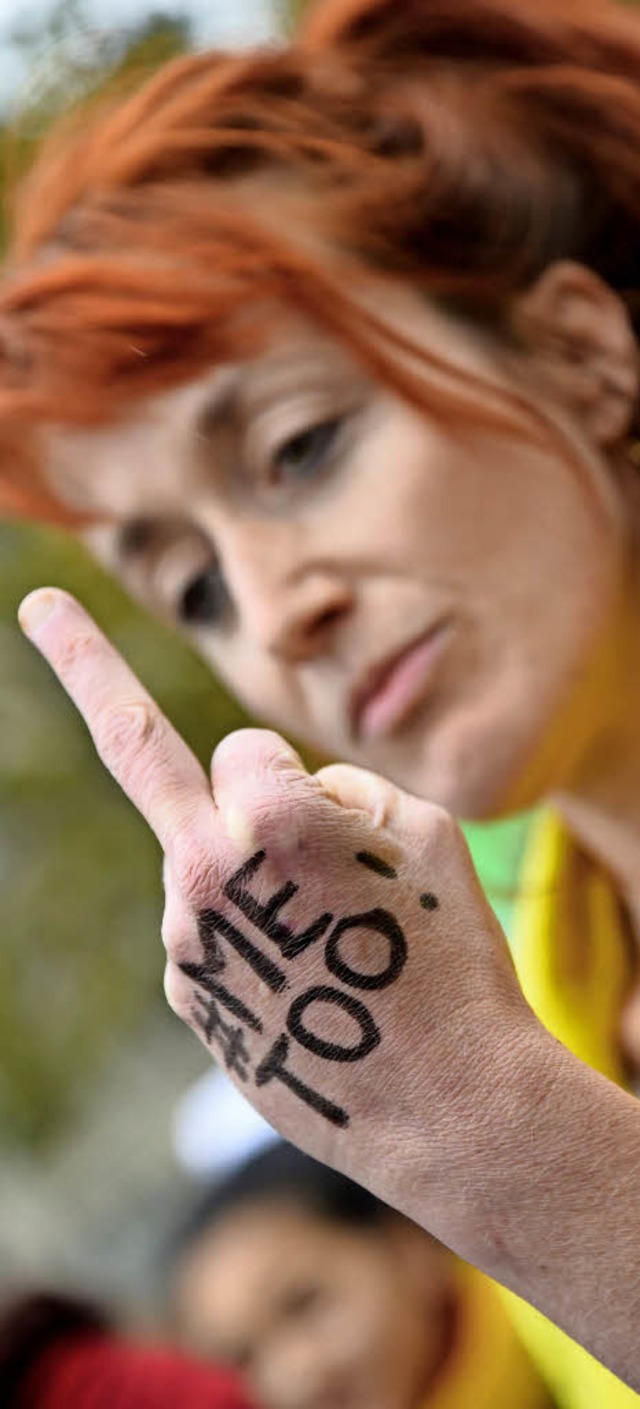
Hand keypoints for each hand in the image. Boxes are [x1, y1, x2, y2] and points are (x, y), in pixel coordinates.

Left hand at [19, 588, 541, 1230]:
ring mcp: (185, 944)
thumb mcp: (423, 835)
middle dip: (85, 665)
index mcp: (267, 817)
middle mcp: (203, 876)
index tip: (326, 815)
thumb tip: (269, 803)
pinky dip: (255, 935)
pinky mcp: (187, 998)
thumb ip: (334, 789)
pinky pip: (213, 928)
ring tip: (334, 947)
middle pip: (149, 758)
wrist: (451, 1112)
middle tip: (38, 604)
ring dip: (253, 871)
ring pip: (202, 859)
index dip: (297, 778)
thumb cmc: (451, 959)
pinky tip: (313, 986)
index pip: (246, 748)